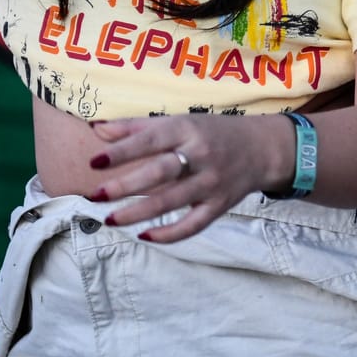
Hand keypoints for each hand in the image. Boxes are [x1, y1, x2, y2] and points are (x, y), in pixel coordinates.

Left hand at [86, 112, 294, 242]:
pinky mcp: (220, 205)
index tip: (94, 162)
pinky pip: (194, 224)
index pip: (151, 140)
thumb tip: (98, 130)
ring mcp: (212, 182)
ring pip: (172, 201)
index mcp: (188, 129)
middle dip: (125, 186)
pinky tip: (145, 236)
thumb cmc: (212, 132)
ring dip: (139, 212)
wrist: (262, 148)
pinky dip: (170, 234)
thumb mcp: (179, 121)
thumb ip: (137, 127)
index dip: (122, 151)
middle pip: (160, 172)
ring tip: (110, 220)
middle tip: (94, 195)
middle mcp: (201, 155)